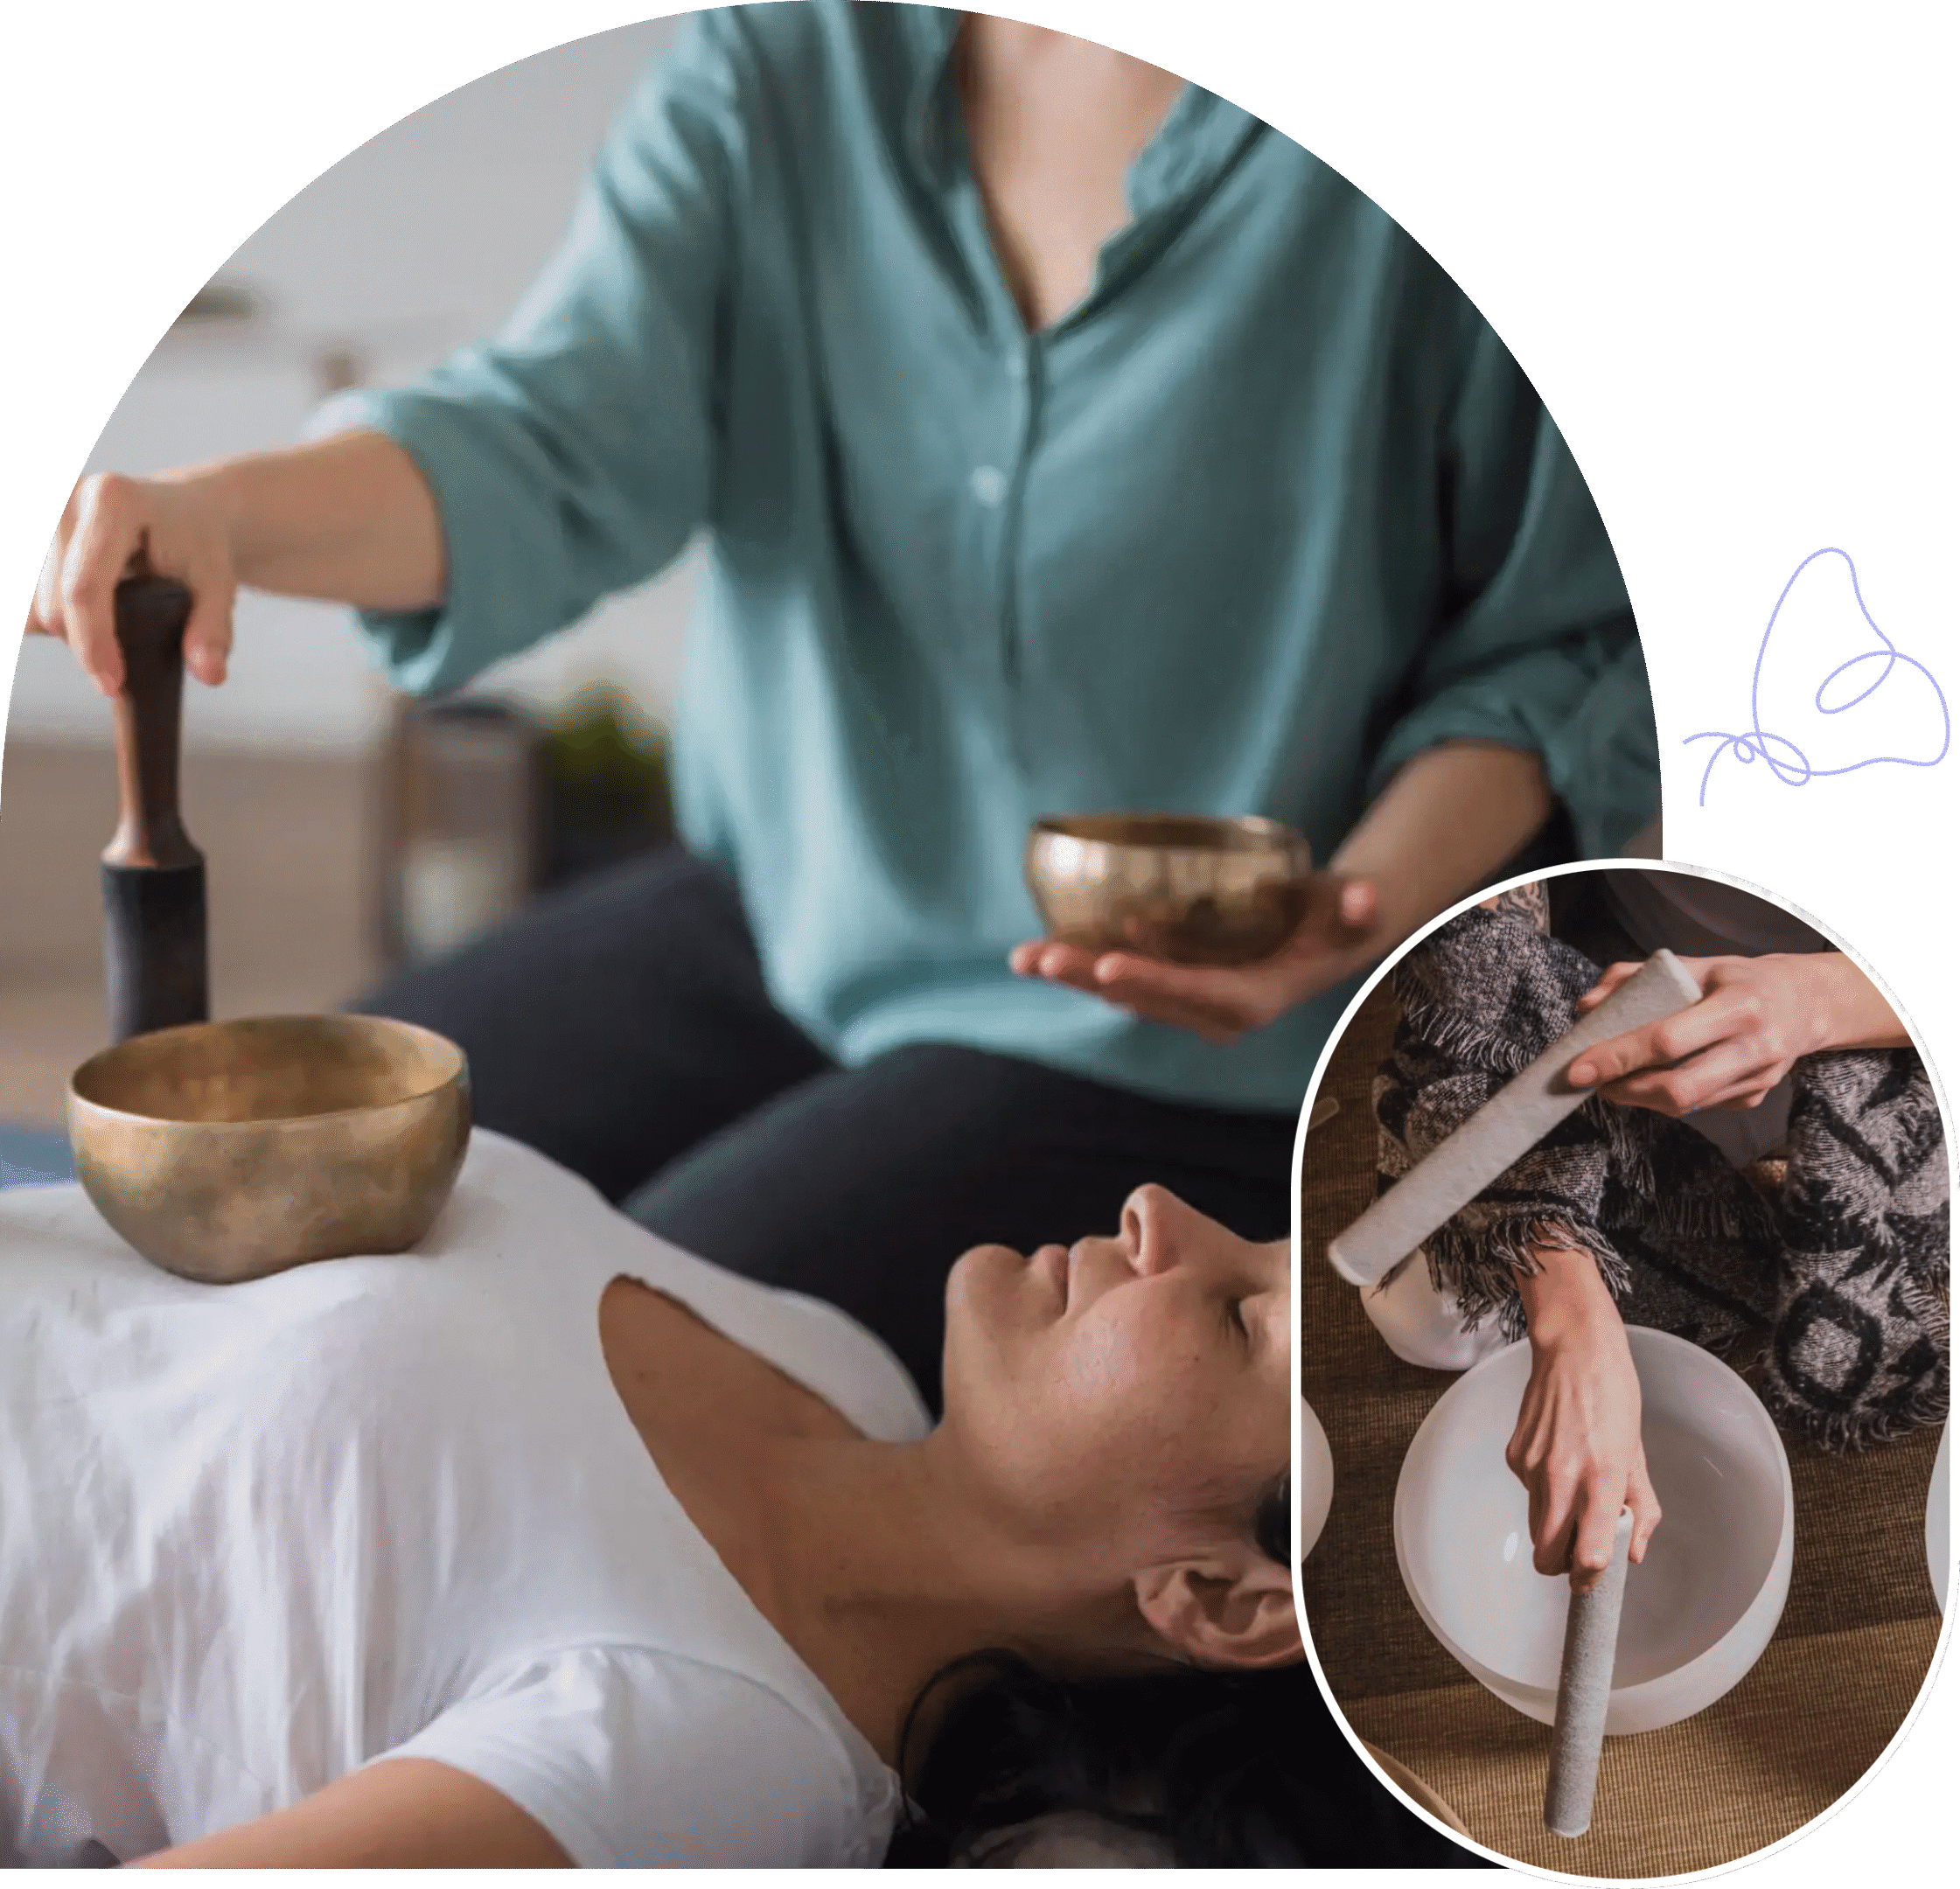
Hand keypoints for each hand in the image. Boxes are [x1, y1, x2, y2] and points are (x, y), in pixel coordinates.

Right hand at [28, 470, 238, 694]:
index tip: (112, 684)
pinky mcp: (28, 529)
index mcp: (114, 502)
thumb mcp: (218, 585)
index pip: (85, 588)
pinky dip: (49, 616)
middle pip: (53, 603)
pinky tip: (78, 612)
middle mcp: (66, 499)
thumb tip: (210, 675)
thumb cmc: (198, 545)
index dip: (93, 643)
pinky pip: (24, 600)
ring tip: (111, 618)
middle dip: (85, 643)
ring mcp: (41, 511)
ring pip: (31, 606)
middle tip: (125, 655)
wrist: (183, 509)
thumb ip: (212, 630)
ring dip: (65, 630)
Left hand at [1009, 873, 1379, 1042]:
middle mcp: (1214, 1012)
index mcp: (1255, 999)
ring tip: (1023, 958)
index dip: (1155, 982)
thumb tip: (1369, 899)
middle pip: (1147, 999)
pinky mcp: (1169, 988)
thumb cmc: (1338, 917)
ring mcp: (1187, 1003)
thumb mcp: (1353, 909)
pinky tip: (1035, 953)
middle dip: (1093, 979)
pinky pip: (1118, 981)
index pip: (1200, 993)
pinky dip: (1078, 967)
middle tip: (1044, 958)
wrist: (1325, 940)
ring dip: (1073, 976)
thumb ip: (1361, 907)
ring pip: (1122, 994)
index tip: (1111, 967)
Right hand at [1508, 1247, 1660, 1591]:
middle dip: (1561, 1564)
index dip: (1589, 1580)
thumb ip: (1640, 1508)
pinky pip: (1527, 1492)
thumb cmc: (1613, 1396)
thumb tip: (1634, 1552)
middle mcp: (1562, 1478)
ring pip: (1536, 1525)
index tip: (1593, 1583)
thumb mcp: (1638, 1455)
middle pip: (1548, 1553)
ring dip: (1553, 1525)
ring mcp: (1532, 1466)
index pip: (1588, 1555)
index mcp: (1602, 1480)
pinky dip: (1542, 1490)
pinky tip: (1557, 1457)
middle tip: (1578, 1550)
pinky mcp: (1513, 1454)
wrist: (1573, 1350)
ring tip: (1573, 1489)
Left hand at [1565, 952, 1903, 1115]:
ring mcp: (1759, 1080)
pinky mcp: (1754, 1100)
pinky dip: (1664, 1097)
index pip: (1668, 1041)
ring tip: (1614, 1079)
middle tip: (1592, 1081)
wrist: (1804, 1003)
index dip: (1618, 1057)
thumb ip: (1634, 979)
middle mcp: (1755, 1048)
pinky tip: (1652, 1079)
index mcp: (1738, 1006)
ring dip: (1638, 1097)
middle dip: (1623, 1090)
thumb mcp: (1691, 965)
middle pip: (1678, 1089)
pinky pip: (1697, 1107)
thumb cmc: (1736, 980)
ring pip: (1684, 1106)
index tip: (1577, 1068)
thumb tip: (1587, 1007)